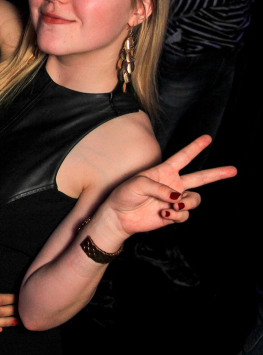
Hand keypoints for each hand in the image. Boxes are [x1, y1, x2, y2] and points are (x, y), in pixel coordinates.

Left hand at [102, 135, 236, 241]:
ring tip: (173, 205)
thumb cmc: (125, 194)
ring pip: (195, 199)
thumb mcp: (139, 184)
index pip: (184, 157)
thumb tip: (178, 198)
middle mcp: (173, 184)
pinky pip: (185, 214)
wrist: (119, 216)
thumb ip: (160, 188)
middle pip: (200, 178)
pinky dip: (177, 215)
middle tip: (234, 170)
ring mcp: (175, 200)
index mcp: (165, 171)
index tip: (207, 138)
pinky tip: (164, 214)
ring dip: (186, 203)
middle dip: (217, 174)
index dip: (195, 147)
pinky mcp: (173, 214)